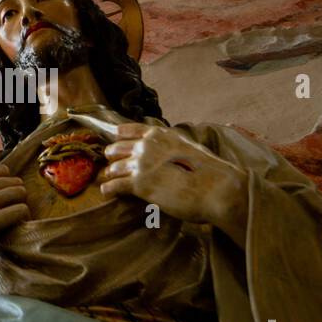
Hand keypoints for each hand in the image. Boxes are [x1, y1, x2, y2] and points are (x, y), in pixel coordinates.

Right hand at [0, 152, 29, 285]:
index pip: (2, 170)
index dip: (8, 184)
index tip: (7, 198)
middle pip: (14, 182)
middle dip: (17, 196)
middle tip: (13, 212)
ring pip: (19, 193)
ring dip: (21, 206)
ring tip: (16, 221)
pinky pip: (19, 211)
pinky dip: (22, 218)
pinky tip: (15, 227)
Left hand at [100, 123, 248, 244]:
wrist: (215, 188)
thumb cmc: (209, 172)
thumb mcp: (189, 148)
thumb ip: (173, 147)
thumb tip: (169, 154)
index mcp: (160, 135)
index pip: (130, 129)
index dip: (120, 136)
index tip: (115, 139)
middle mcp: (147, 145)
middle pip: (116, 148)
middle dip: (113, 157)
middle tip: (113, 166)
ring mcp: (141, 163)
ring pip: (114, 167)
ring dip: (111, 174)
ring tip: (110, 179)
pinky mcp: (138, 183)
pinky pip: (114, 185)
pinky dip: (109, 189)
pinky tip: (107, 192)